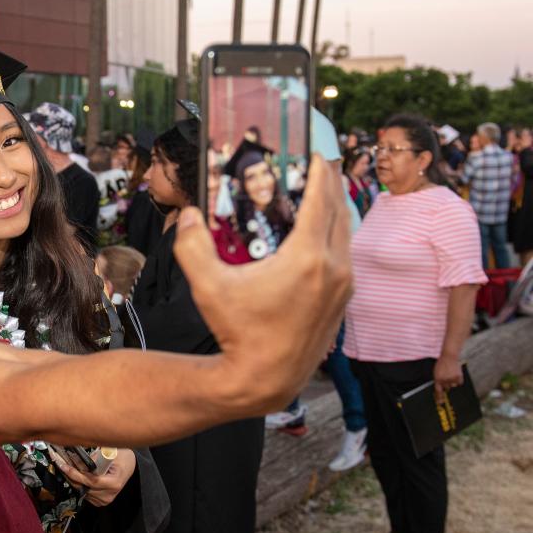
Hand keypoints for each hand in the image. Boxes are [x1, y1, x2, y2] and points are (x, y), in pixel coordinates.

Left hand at [50, 448, 135, 506]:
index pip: (90, 481)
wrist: (129, 466)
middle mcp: (109, 494)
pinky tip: (76, 475)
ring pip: (83, 491)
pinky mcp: (101, 501)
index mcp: (114, 483)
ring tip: (66, 467)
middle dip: (71, 476)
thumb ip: (96, 457)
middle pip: (84, 487)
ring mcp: (105, 499)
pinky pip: (85, 494)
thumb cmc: (123, 458)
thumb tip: (79, 458)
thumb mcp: (112, 452)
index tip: (65, 466)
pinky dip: (79, 484)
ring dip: (74, 480)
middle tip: (61, 464)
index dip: (76, 474)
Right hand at [173, 155, 352, 411]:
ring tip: (317, 195)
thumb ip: (192, 245)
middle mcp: (334, 268)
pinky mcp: (343, 302)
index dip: (319, 171)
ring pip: (345, 234)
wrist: (265, 378)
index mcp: (307, 258)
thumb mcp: (207, 286)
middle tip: (315, 166)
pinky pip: (345, 255)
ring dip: (334, 210)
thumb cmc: (238, 332)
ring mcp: (344, 287)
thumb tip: (188, 215)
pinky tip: (317, 236)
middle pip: (339, 211)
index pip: (320, 199)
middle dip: (329, 184)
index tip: (314, 153)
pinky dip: (334, 236)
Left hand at [434, 355, 462, 396]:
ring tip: (450, 373)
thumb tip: (440, 389)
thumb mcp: (436, 372)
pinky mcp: (458, 377)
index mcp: (438, 379)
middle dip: (446, 384)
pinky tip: (455, 373)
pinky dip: (457, 379)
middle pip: (446, 388)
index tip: (440, 403)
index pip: (438, 391)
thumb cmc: (441, 364)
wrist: (449, 357)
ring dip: (451, 381)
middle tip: (446, 377)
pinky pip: (458, 383)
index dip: (439, 398)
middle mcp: (445, 380)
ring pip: (453, 385)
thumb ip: (438, 381)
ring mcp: (452, 379)